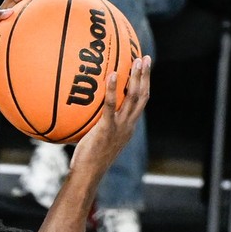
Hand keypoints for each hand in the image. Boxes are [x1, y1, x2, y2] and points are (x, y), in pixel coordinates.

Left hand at [70, 56, 151, 174]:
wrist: (89, 173)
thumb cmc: (88, 158)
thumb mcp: (98, 138)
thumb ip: (98, 124)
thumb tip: (84, 111)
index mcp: (128, 126)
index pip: (141, 103)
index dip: (144, 86)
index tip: (144, 70)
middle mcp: (129, 125)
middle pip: (143, 96)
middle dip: (146, 76)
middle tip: (146, 58)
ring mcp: (120, 127)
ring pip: (134, 98)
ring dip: (136, 77)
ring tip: (136, 60)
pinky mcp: (107, 128)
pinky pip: (110, 106)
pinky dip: (112, 89)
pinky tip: (111, 74)